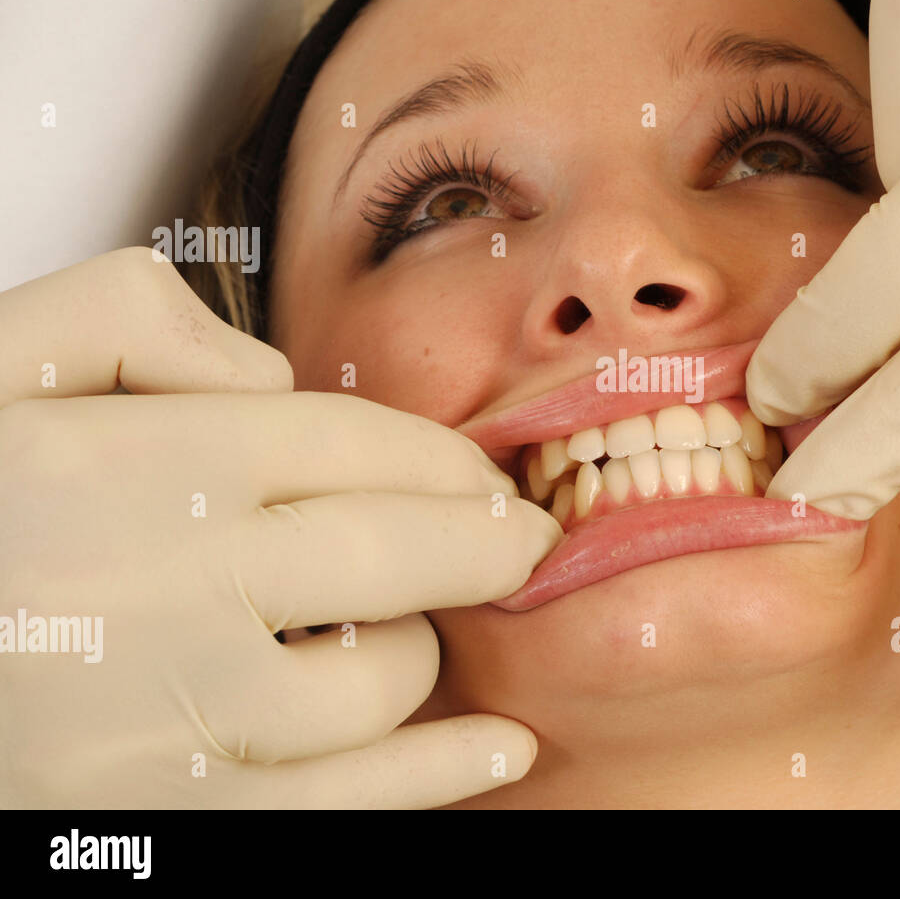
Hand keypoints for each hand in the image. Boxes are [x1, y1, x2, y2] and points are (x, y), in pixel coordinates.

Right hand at [0, 248, 560, 806]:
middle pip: (395, 551)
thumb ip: (131, 320)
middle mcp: (160, 593)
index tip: (486, 471)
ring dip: (431, 648)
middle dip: (486, 539)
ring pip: (376, 681)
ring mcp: (163, 721)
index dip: (442, 457)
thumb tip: (266, 374)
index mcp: (129, 469)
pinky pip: (341, 809)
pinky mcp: (156, 823)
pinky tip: (499, 750)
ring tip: (438, 622)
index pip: (349, 443)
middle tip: (527, 534)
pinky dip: (438, 779)